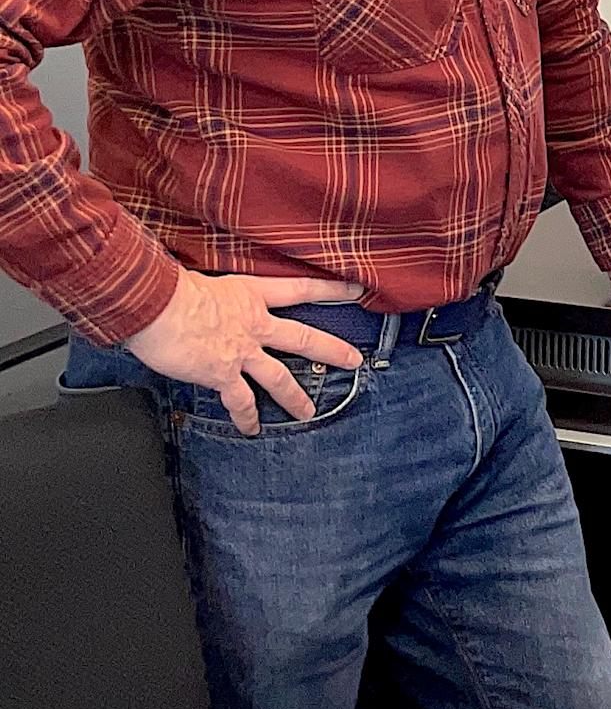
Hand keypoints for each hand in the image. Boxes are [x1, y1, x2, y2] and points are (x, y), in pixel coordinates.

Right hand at [123, 269, 366, 436]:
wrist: (157, 305)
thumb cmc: (169, 287)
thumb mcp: (201, 279)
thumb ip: (211, 293)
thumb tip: (197, 294)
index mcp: (251, 294)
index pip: (301, 289)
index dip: (331, 288)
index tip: (356, 289)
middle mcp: (254, 323)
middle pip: (303, 338)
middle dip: (332, 350)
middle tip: (354, 360)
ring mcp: (242, 350)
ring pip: (279, 377)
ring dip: (295, 397)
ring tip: (308, 411)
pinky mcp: (223, 374)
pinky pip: (241, 401)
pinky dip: (246, 417)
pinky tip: (251, 429)